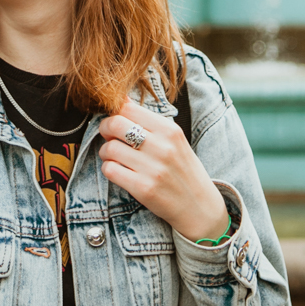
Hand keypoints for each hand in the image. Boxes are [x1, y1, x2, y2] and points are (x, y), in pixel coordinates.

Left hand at [97, 101, 229, 242]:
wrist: (199, 207)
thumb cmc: (183, 170)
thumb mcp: (174, 140)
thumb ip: (149, 122)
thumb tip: (121, 99)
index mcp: (169, 130)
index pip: (128, 108)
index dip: (114, 113)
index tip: (116, 122)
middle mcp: (162, 146)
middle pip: (115, 124)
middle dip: (105, 129)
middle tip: (108, 137)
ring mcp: (153, 168)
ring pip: (109, 148)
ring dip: (106, 152)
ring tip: (115, 157)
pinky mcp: (143, 188)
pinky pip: (110, 170)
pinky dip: (109, 169)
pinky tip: (118, 171)